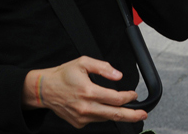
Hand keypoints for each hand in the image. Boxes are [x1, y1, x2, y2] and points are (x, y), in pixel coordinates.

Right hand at [24, 57, 146, 127]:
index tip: (133, 94)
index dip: (128, 97)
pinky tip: (99, 106)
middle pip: (115, 114)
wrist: (45, 89)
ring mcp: (82, 117)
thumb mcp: (83, 63)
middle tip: (143, 114)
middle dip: (132, 115)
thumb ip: (103, 67)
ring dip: (116, 113)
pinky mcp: (79, 123)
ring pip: (106, 118)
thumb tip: (118, 75)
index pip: (116, 98)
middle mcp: (86, 107)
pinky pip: (96, 119)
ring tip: (124, 109)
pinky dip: (101, 113)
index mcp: (88, 91)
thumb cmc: (63, 75)